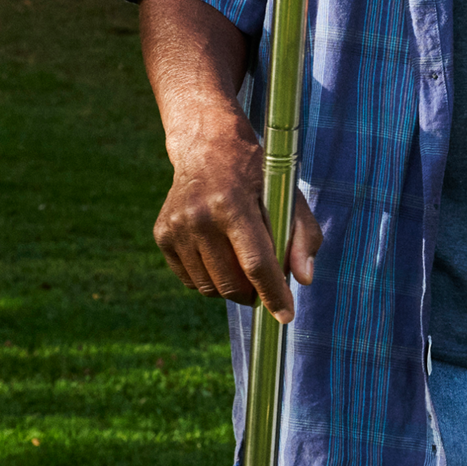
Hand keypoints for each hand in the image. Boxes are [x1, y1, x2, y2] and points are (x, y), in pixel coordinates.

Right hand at [153, 115, 321, 322]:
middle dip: (253, 295)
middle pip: (230, 282)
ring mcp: (176, 227)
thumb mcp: (289, 197)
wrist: (208, 149)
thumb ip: (302, 237)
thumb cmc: (258, 177)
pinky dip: (210, 281)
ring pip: (208, 287)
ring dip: (232, 290)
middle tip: (265, 289)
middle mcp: (199, 217)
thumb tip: (304, 280)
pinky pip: (189, 280)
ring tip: (245, 272)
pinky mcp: (161, 234)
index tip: (286, 316)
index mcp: (233, 205)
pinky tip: (222, 260)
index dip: (273, 294)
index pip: (255, 263)